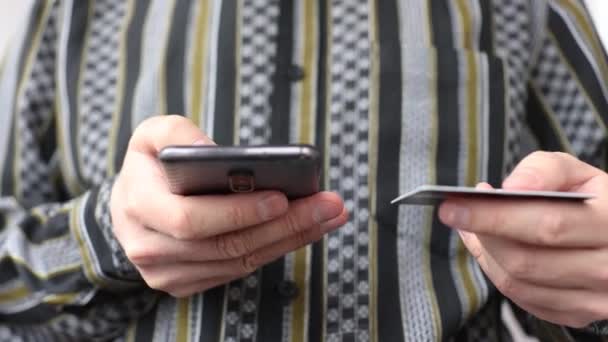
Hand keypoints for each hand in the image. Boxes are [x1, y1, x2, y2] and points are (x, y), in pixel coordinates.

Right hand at [111, 115, 347, 296]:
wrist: (129, 206)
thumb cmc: (148, 166)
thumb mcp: (151, 134)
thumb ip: (176, 132)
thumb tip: (217, 154)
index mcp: (139, 206)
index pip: (191, 219)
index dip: (238, 212)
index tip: (282, 197)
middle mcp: (150, 247)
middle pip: (227, 245)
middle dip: (284, 225)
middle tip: (328, 205)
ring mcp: (167, 272)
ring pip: (239, 261)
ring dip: (291, 239)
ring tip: (329, 215)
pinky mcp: (186, 283)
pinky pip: (239, 270)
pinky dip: (276, 249)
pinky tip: (306, 230)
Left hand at [438, 151, 607, 327]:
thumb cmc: (595, 202)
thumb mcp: (578, 174)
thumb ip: (544, 169)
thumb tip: (510, 188)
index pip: (546, 225)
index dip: (494, 216)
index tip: (454, 205)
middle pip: (525, 260)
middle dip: (482, 233)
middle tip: (454, 212)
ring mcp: (595, 299)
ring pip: (517, 283)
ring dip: (485, 253)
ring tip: (472, 224)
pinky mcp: (577, 314)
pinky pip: (521, 298)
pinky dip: (497, 271)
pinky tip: (489, 246)